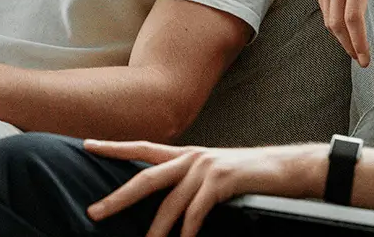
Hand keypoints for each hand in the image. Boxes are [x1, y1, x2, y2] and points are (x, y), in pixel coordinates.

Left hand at [84, 139, 324, 236]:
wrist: (286, 169)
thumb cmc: (247, 177)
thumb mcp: (212, 175)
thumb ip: (187, 184)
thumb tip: (165, 206)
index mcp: (186, 154)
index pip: (142, 148)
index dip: (114, 147)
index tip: (87, 145)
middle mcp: (191, 157)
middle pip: (145, 178)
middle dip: (117, 198)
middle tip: (93, 212)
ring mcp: (206, 167)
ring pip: (170, 204)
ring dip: (156, 231)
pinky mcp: (222, 180)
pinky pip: (197, 212)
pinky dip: (188, 230)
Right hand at [315, 0, 373, 66]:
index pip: (354, 19)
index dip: (359, 43)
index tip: (365, 59)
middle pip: (337, 23)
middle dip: (349, 45)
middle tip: (360, 59)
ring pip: (328, 18)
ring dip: (341, 37)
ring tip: (355, 47)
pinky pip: (325, 9)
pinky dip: (334, 22)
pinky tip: (346, 29)